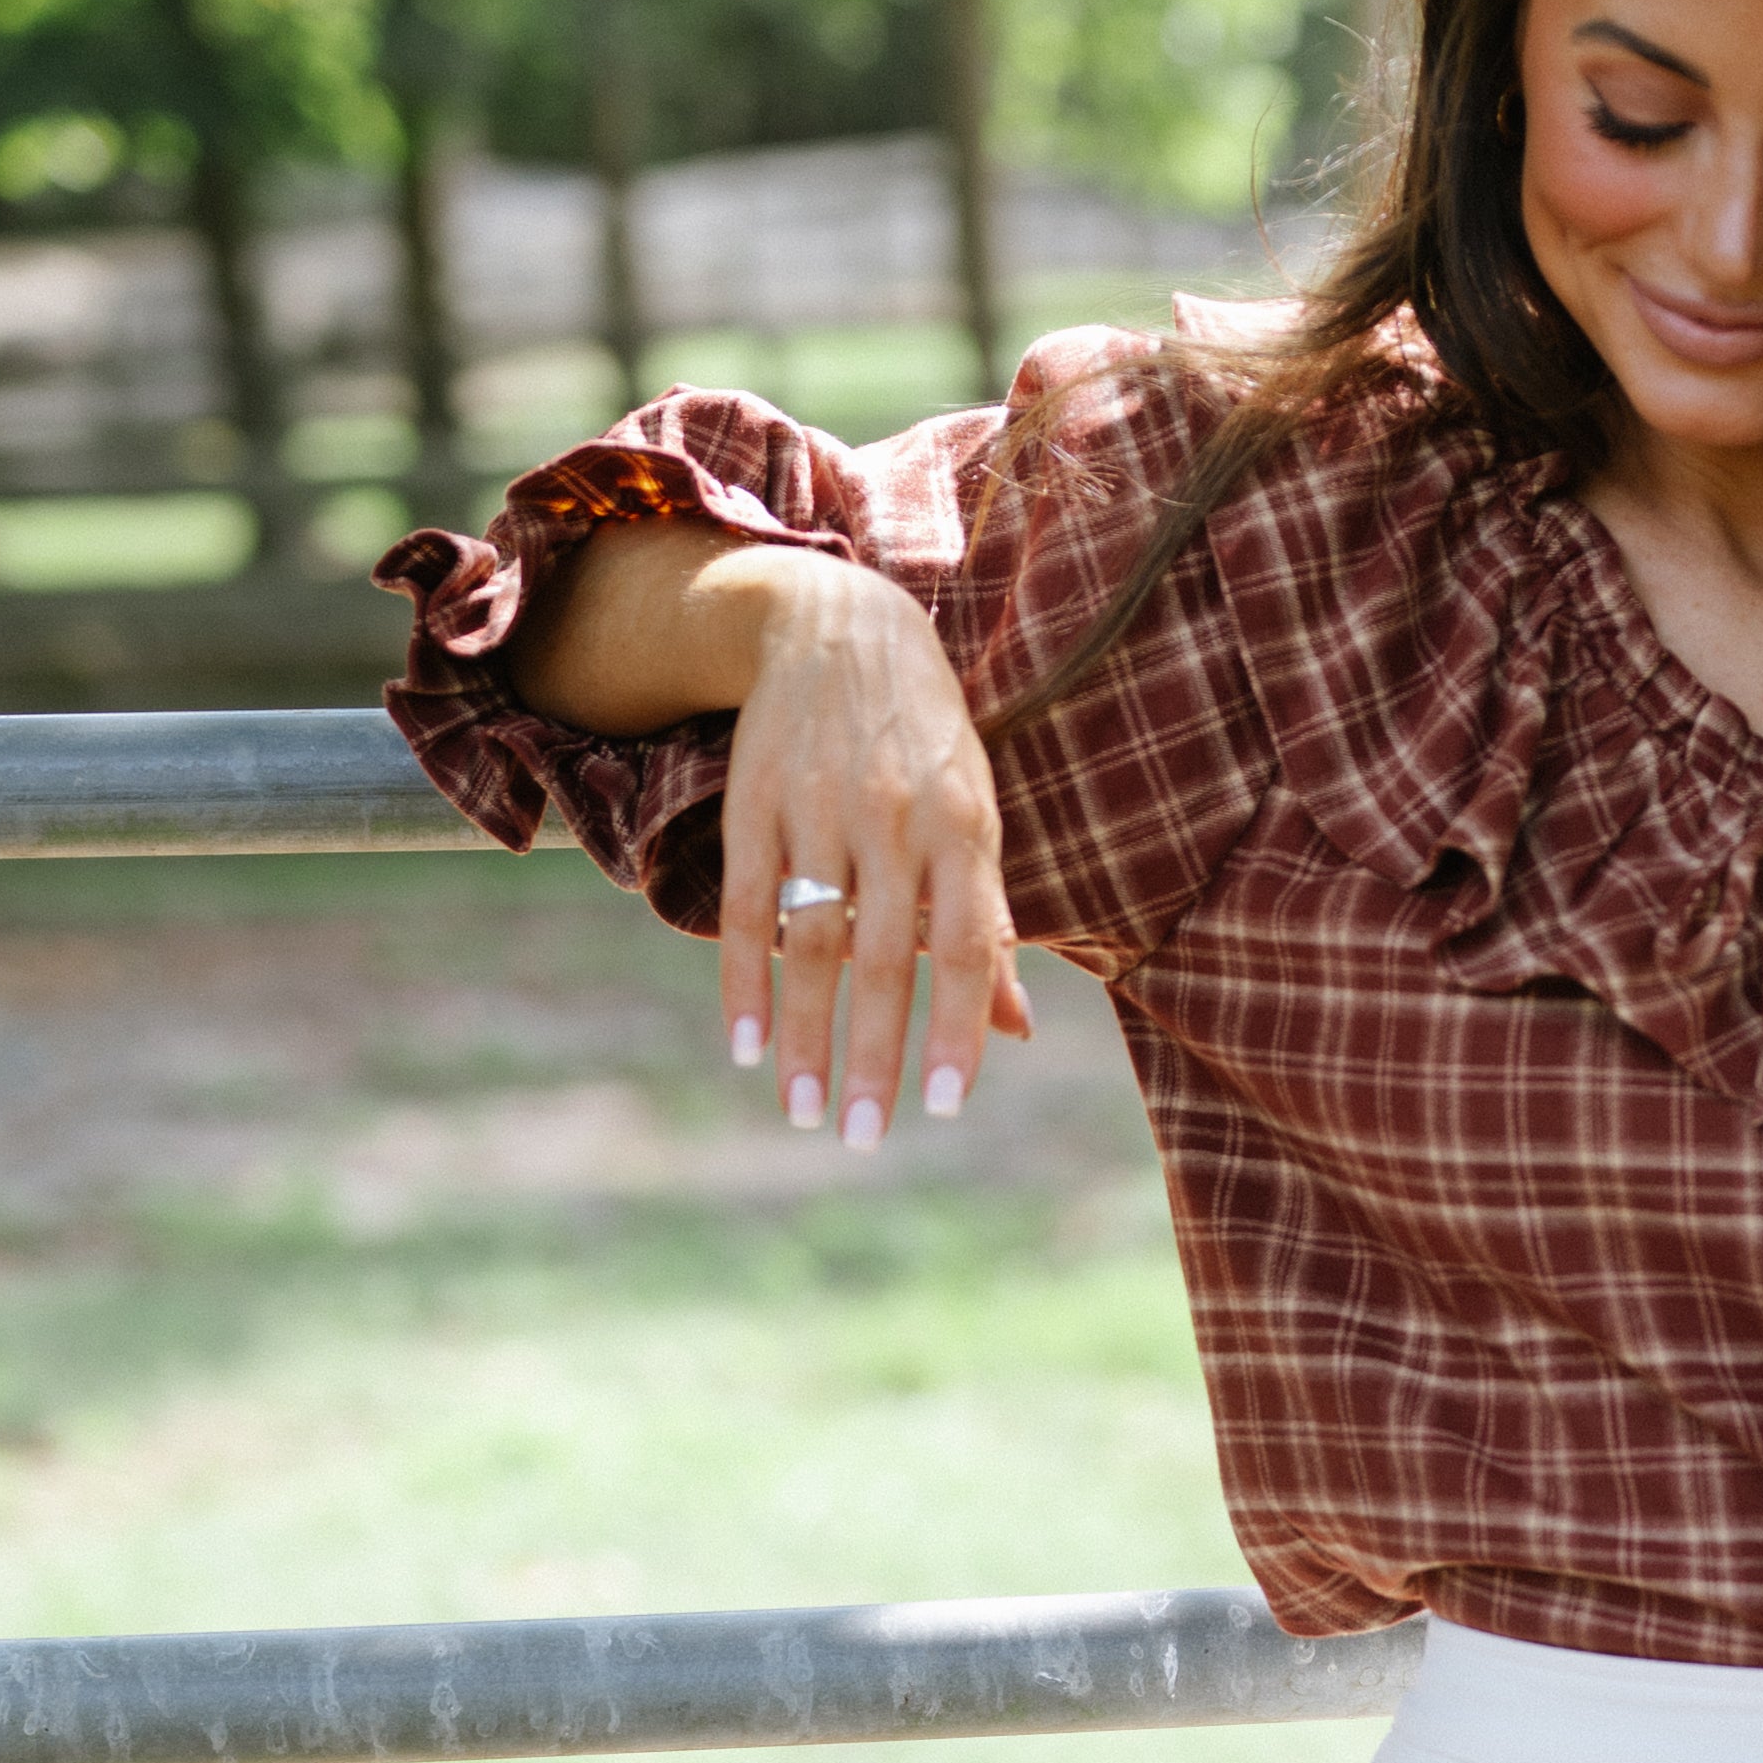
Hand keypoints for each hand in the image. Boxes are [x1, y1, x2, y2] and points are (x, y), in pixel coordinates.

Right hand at [705, 547, 1030, 1146]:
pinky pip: (748, 906)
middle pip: (886, 957)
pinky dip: (743, 979)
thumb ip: (989, 921)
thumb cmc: (928, 742)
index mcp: (964, 828)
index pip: (969, 945)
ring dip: (804, 1034)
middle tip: (862, 1136)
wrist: (839, 625)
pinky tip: (745, 1044)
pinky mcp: (755, 803)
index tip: (945, 1107)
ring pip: (811, 942)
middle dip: (875, 1054)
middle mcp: (896, 819)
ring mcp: (820, 809)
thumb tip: (1019, 1029)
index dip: (957, 1028)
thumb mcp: (977, 815)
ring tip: (800, 1107)